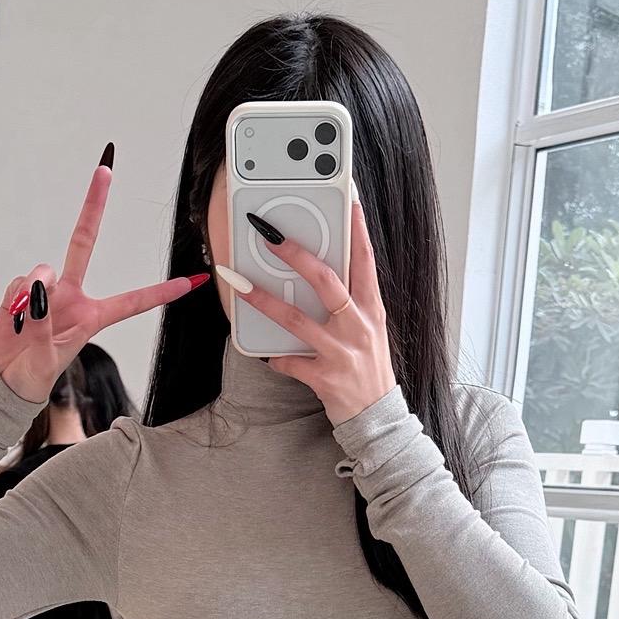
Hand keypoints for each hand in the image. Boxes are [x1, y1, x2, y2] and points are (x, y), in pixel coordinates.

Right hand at [0, 152, 206, 401]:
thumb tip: (37, 290)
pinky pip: (21, 283)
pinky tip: (14, 318)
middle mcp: (73, 297)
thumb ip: (45, 322)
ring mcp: (47, 291)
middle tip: (105, 171)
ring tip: (27, 325)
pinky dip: (16, 301)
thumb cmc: (32, 375)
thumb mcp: (48, 358)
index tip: (190, 282)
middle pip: (83, 243)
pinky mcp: (21, 291)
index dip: (161, 292)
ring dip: (35, 295)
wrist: (1, 379)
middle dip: (93, 206)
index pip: (133, 301)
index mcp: (92, 317)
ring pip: (44, 271)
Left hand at [225, 193, 395, 424]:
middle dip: (296, 255)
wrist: (378, 417)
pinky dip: (275, 358)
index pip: (365, 261)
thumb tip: (321, 274)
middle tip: (270, 236)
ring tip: (240, 285)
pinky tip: (266, 354)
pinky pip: (290, 362)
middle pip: (326, 281)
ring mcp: (341, 352)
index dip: (357, 230)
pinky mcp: (325, 378)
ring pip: (297, 320)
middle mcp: (358, 326)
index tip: (348, 201)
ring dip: (264, 300)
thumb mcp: (369, 329)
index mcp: (371, 309)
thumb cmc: (369, 368)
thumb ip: (350, 302)